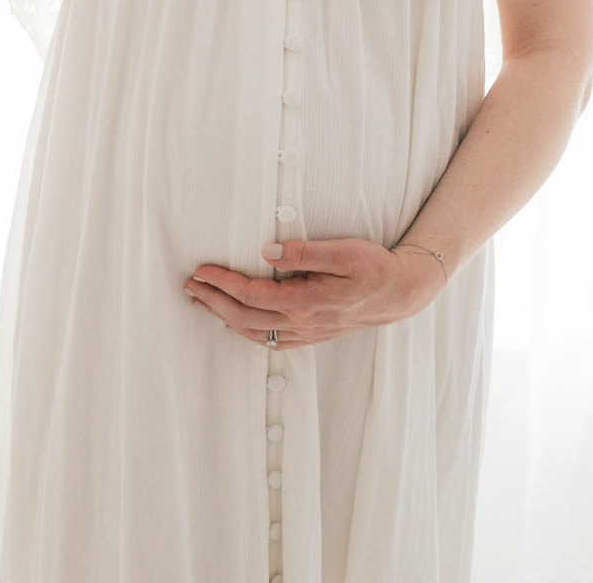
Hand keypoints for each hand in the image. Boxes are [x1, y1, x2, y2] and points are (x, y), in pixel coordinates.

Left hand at [182, 238, 446, 350]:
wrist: (403, 293)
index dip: (223, 283)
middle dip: (213, 301)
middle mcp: (304, 323)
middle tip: (189, 286)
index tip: (201, 270)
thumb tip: (266, 251)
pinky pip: (272, 341)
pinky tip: (237, 323)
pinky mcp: (314, 334)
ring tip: (203, 302)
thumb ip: (304, 251)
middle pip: (246, 317)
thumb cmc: (375, 267)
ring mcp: (308, 333)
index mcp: (307, 302)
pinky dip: (248, 332)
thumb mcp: (344, 251)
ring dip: (225, 317)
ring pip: (255, 333)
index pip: (253, 294)